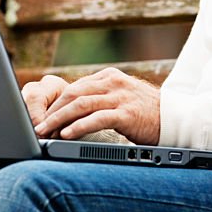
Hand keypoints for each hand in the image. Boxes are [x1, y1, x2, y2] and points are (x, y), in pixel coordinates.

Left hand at [28, 68, 160, 144]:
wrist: (174, 118)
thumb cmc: (144, 112)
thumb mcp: (121, 97)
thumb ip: (100, 99)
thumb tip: (72, 112)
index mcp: (109, 77)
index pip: (75, 87)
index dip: (55, 103)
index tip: (41, 119)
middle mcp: (113, 82)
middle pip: (73, 93)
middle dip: (52, 111)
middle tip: (37, 127)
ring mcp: (120, 96)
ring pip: (81, 104)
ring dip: (59, 119)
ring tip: (45, 132)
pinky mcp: (126, 113)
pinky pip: (97, 118)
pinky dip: (79, 126)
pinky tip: (67, 134)